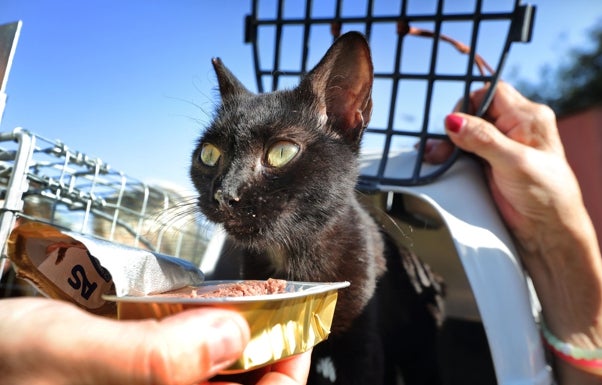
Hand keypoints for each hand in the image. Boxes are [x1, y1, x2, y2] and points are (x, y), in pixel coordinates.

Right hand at [0, 297, 309, 384]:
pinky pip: (192, 363)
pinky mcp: (143, 378)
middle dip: (266, 349)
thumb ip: (152, 358)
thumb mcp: (68, 353)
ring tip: (244, 303)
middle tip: (273, 304)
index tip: (297, 326)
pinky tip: (202, 313)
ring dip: (239, 340)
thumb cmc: (3, 364)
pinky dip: (208, 336)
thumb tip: (234, 337)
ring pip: (220, 375)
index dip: (285, 374)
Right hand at [427, 82, 576, 251]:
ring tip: (433, 157)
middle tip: (440, 150)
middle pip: (474, 113)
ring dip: (447, 144)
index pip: (491, 92)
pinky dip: (450, 155)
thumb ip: (483, 139)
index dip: (470, 104)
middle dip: (454, 129)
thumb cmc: (545, 195)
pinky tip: (437, 161)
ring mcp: (501, 145)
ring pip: (466, 132)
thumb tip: (452, 120)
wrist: (547, 231)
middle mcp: (514, 126)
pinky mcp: (489, 163)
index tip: (456, 126)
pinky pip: (465, 150)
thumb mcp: (514, 163)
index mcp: (528, 117)